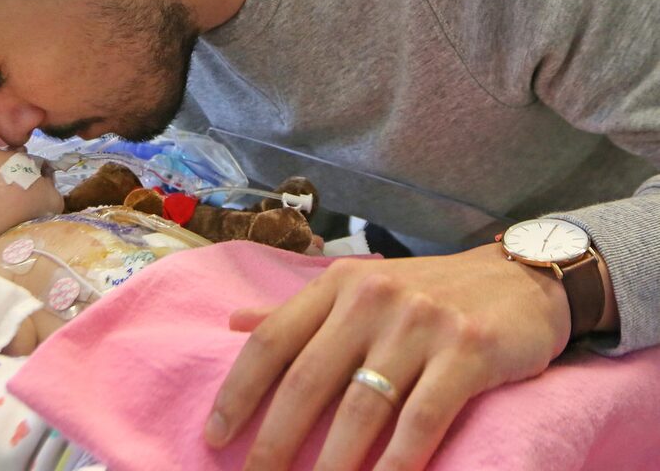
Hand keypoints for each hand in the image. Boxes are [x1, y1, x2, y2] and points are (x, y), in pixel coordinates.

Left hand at [204, 243, 571, 469]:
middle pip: (308, 379)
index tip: (215, 435)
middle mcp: (372, 299)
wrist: (517, 279)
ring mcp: (421, 324)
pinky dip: (398, 461)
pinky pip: (423, 418)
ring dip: (332, 464)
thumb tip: (234, 323)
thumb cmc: (426, 292)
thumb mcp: (357, 288)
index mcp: (338, 285)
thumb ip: (298, 309)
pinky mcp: (468, 350)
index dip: (239, 391)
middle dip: (275, 440)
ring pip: (361, 407)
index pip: (273, 340)